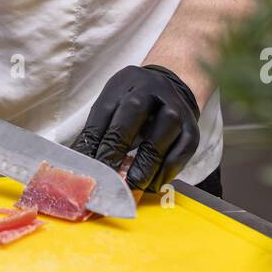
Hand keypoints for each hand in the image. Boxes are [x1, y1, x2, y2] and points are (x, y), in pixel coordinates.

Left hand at [71, 64, 199, 191]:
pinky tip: (151, 185)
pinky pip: (177, 156)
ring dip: (142, 169)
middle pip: (131, 118)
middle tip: (105, 178)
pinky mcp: (192, 130)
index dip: (93, 142)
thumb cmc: (133, 103)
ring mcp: (175, 110)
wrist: (173, 89)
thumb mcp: (112, 105)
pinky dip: (163, 175)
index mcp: (125, 84)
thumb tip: (80, 163)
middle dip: (115, 150)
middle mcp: (152, 91)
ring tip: (130, 188)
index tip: (86, 168)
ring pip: (158, 140)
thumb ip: (97, 131)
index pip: (104, 112)